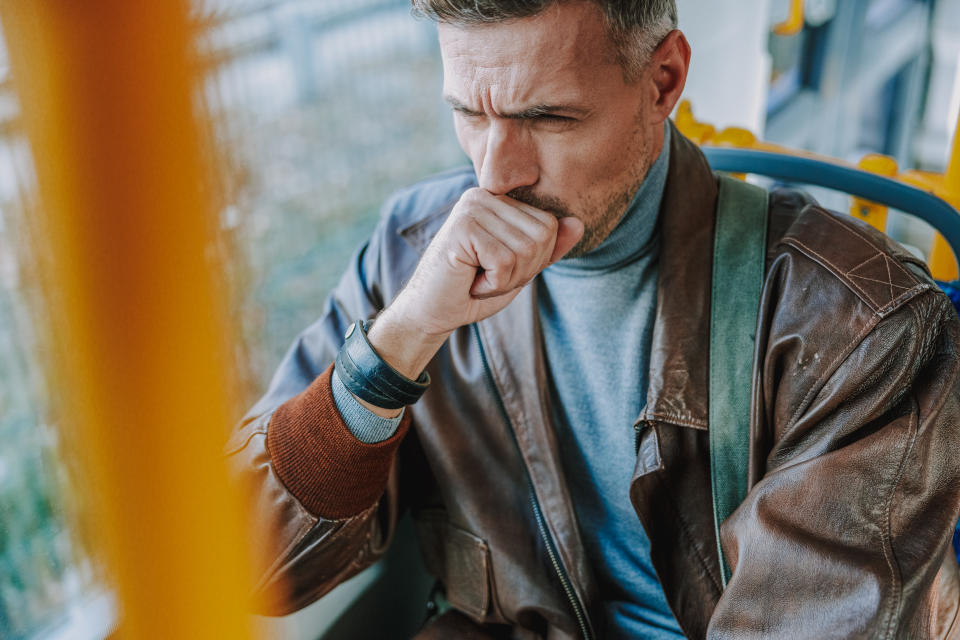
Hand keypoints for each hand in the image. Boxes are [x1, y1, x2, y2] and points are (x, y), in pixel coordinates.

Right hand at [368, 187, 582, 380]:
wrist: (431, 312)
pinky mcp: (463, 227)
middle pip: (542, 236)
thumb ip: (548, 247)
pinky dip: (492, 283)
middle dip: (522, 270)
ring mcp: (472, 208)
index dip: (533, 260)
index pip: (549, 225)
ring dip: (506, 279)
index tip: (499, 269)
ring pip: (525, 250)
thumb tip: (579, 223)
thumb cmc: (473, 290)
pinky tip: (469, 281)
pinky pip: (505, 262)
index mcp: (498, 200)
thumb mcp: (520, 269)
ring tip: (477, 277)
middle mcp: (484, 196)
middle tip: (487, 276)